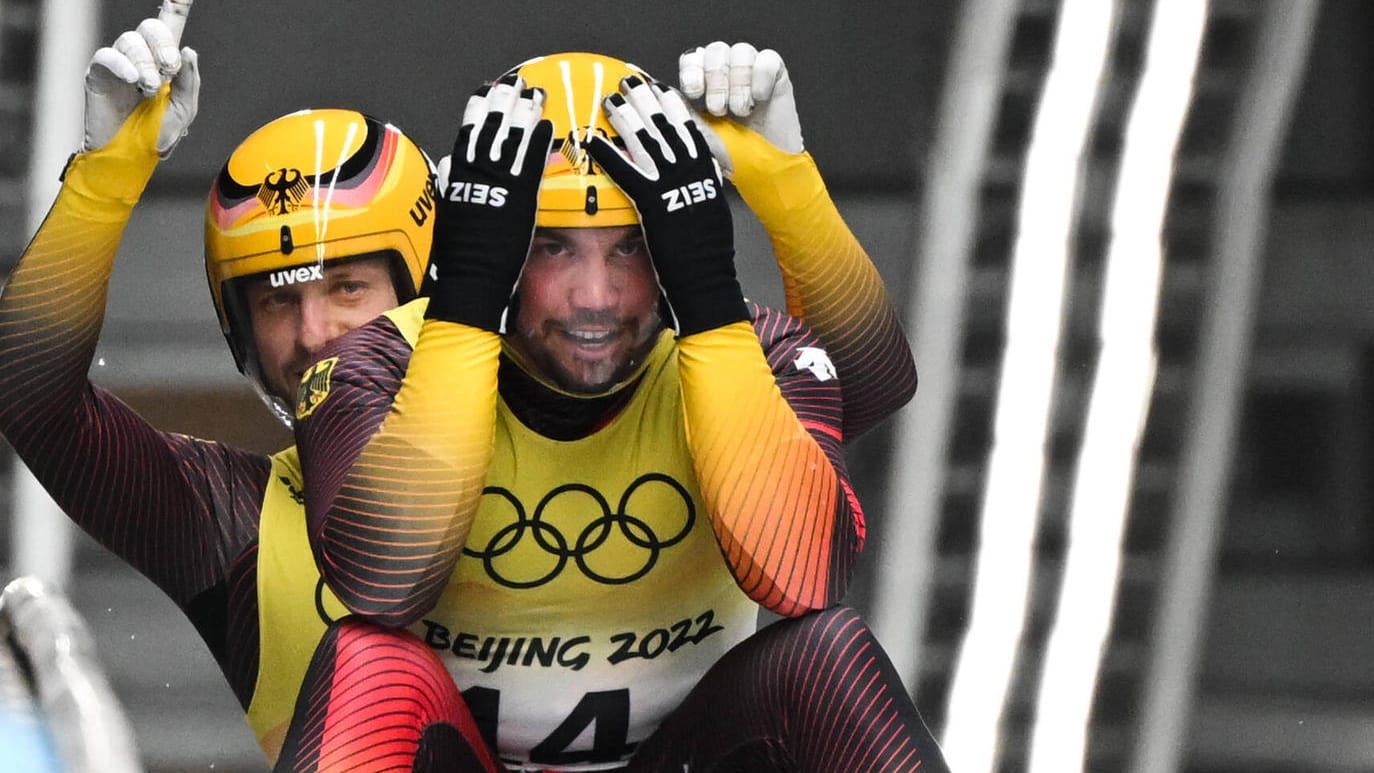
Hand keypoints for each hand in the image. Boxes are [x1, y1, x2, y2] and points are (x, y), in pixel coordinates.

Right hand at [82, 17, 198, 156]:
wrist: (131, 156)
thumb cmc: (157, 134)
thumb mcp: (183, 109)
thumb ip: (189, 81)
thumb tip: (188, 51)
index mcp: (165, 61)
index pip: (171, 24)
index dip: (176, 6)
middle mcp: (142, 56)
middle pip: (151, 27)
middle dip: (164, 45)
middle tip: (169, 70)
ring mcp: (119, 63)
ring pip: (131, 41)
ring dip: (146, 63)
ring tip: (149, 89)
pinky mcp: (99, 74)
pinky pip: (107, 55)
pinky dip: (123, 64)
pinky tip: (133, 79)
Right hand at [426, 75, 552, 330]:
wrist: (471, 276)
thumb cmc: (457, 251)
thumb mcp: (446, 210)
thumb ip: (448, 183)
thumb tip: (448, 163)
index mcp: (458, 175)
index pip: (468, 131)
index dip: (478, 108)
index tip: (486, 90)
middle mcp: (478, 174)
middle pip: (493, 127)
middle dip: (504, 101)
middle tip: (515, 82)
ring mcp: (501, 184)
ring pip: (513, 139)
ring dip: (525, 113)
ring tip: (534, 93)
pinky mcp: (521, 197)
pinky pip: (532, 163)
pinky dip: (539, 142)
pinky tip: (547, 126)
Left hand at [586, 77, 745, 335]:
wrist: (708, 280)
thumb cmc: (709, 256)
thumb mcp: (712, 213)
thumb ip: (702, 190)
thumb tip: (697, 178)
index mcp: (706, 173)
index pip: (690, 129)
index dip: (673, 106)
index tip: (660, 88)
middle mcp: (690, 173)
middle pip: (666, 126)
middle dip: (647, 100)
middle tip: (630, 82)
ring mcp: (672, 187)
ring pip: (646, 141)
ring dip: (626, 117)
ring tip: (610, 99)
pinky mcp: (653, 203)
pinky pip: (625, 172)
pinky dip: (608, 154)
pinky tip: (592, 141)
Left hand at [678, 41, 802, 176]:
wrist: (764, 170)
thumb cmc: (731, 155)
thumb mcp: (699, 135)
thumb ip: (680, 113)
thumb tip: (655, 94)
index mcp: (704, 85)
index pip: (692, 59)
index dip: (692, 71)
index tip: (694, 93)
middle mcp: (726, 73)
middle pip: (715, 51)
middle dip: (716, 81)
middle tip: (720, 109)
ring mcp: (751, 72)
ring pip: (740, 51)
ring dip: (738, 82)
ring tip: (741, 110)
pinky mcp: (775, 75)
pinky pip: (767, 59)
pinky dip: (761, 78)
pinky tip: (760, 98)